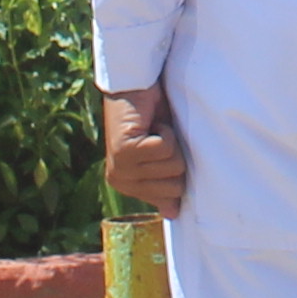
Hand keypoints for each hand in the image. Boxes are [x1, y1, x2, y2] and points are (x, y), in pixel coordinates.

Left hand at [102, 86, 189, 217]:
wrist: (134, 84)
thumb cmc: (151, 117)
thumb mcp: (162, 155)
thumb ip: (165, 182)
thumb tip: (173, 213)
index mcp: (127, 186)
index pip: (171, 199)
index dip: (176, 170)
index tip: (162, 150)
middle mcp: (120, 181)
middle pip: (175, 186)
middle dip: (175, 158)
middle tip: (157, 139)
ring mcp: (121, 168)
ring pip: (172, 166)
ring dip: (170, 142)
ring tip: (152, 130)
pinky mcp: (125, 151)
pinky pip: (165, 149)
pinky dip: (166, 131)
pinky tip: (150, 124)